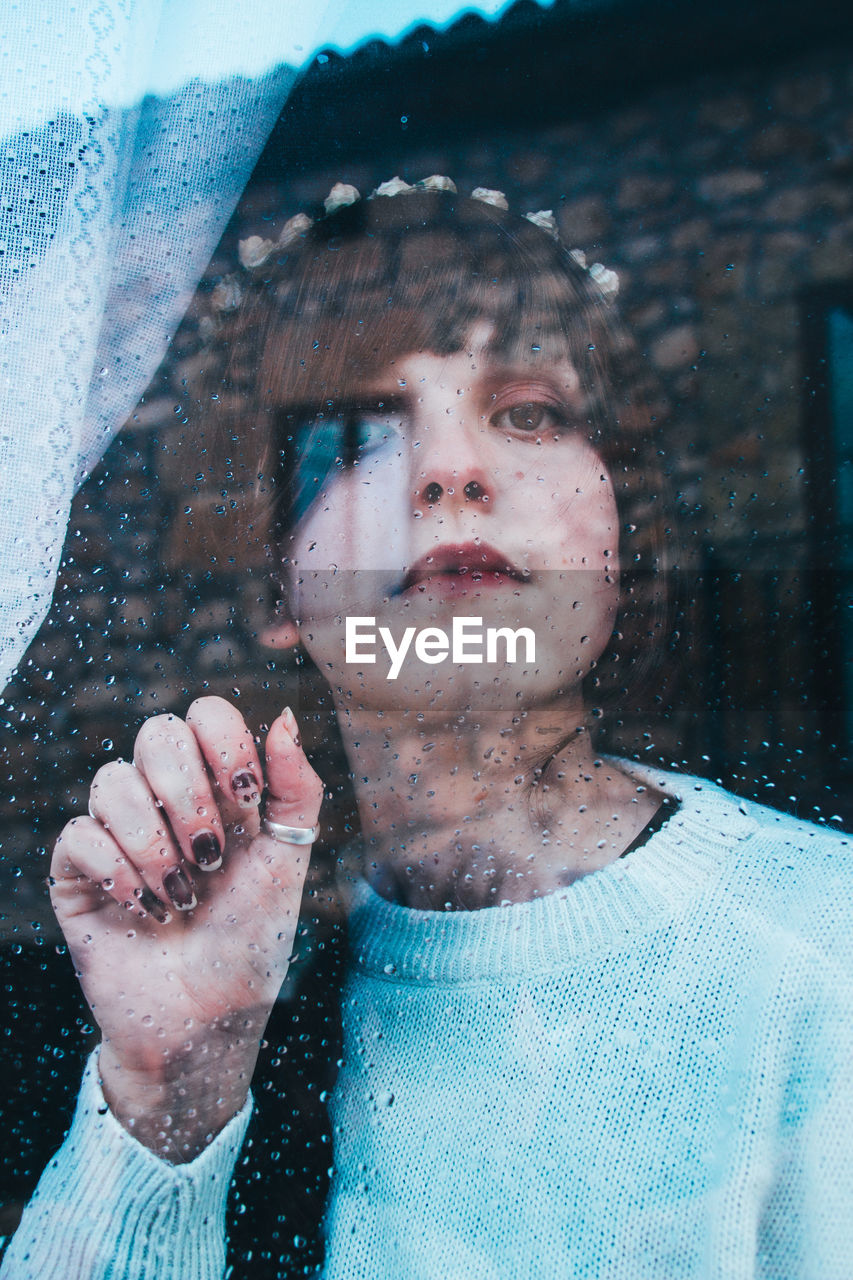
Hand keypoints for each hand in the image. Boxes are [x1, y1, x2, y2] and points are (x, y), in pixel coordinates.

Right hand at [49, 697, 322, 1159]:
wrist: (207, 1022)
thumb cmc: (252, 942)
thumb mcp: (288, 862)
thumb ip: (296, 788)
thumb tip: (285, 716)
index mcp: (218, 788)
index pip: (205, 715)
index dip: (224, 741)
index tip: (247, 795)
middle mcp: (165, 801)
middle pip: (157, 733)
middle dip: (190, 795)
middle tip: (210, 855)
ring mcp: (119, 833)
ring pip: (112, 780)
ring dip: (154, 843)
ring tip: (180, 896)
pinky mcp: (80, 873)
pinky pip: (79, 833)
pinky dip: (117, 870)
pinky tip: (143, 908)